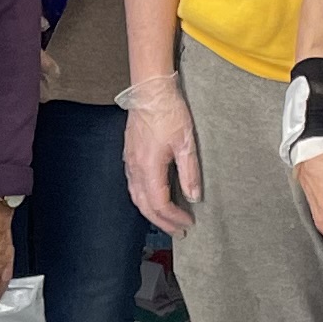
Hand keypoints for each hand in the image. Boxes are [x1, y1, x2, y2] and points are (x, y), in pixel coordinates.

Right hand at [122, 84, 199, 234]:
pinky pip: (133, 185)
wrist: (150, 91)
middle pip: (145, 205)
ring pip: (136, 197)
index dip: (173, 217)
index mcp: (149, 167)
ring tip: (167, 220)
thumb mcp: (186, 143)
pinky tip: (154, 198)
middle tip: (178, 231)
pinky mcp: (129, 155)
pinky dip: (144, 198)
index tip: (188, 223)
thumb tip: (193, 197)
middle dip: (162, 222)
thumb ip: (190, 173)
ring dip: (152, 212)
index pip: (159, 203)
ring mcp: (129, 161)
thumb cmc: (169, 112)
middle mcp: (135, 168)